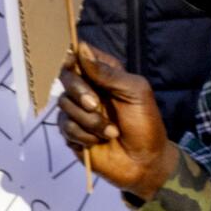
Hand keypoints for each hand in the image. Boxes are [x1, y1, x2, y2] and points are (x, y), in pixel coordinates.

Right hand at [58, 43, 177, 196]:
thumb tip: (82, 50)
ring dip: (88, 120)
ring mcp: (79, 112)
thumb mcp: (135, 92)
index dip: (72, 54)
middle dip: (79, 91)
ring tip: (111, 131)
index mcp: (107, 74)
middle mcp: (90, 89)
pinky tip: (99, 141)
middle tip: (96, 105)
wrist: (143, 161)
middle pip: (67, 78)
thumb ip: (108, 73)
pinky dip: (83, 134)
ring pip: (65, 104)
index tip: (70, 60)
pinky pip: (65, 126)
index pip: (82, 56)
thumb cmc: (145, 122)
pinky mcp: (72, 133)